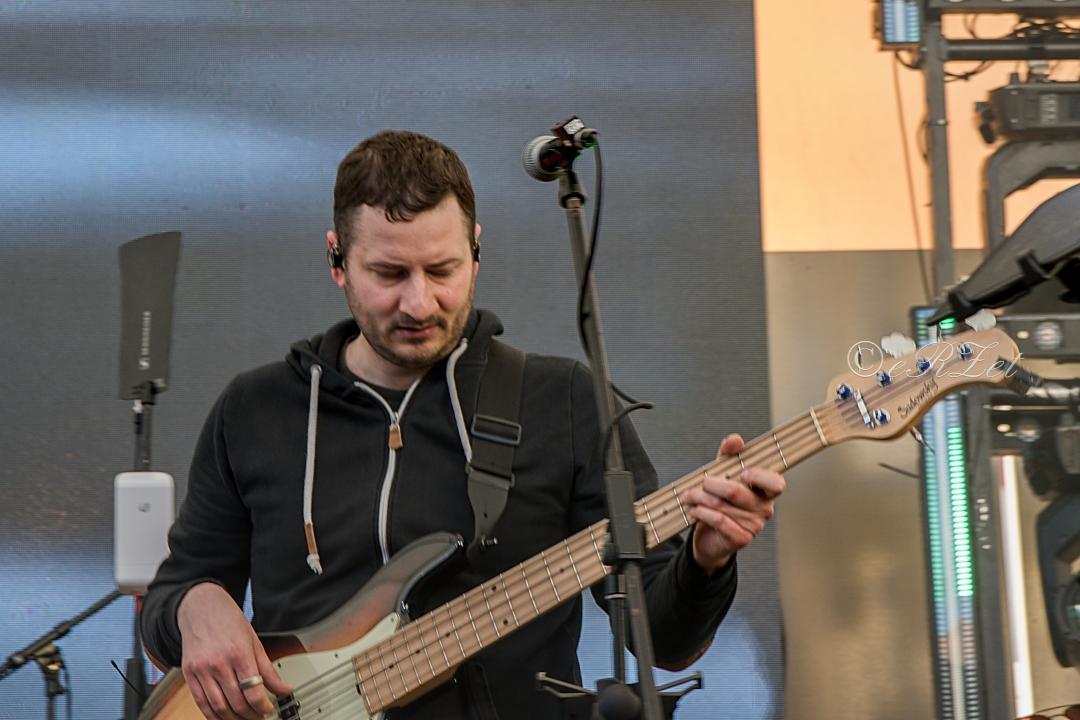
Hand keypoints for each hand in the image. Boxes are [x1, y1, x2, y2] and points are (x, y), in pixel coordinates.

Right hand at [177, 582, 290, 719]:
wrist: (200, 608)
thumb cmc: (228, 621)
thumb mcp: (254, 640)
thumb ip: (268, 668)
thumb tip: (284, 688)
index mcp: (238, 653)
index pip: (253, 691)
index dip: (263, 706)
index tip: (269, 708)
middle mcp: (218, 663)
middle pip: (236, 702)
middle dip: (251, 715)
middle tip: (259, 716)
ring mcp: (201, 670)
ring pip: (218, 707)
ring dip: (233, 719)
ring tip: (244, 718)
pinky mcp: (189, 674)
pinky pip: (200, 703)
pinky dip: (212, 715)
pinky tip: (223, 717)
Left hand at [683, 433, 784, 574]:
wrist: (710, 535)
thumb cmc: (720, 500)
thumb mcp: (723, 473)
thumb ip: (729, 455)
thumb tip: (735, 439)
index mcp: (766, 491)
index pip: (776, 483)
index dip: (759, 476)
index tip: (742, 472)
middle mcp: (765, 508)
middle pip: (736, 491)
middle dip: (711, 484)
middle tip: (701, 482)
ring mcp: (754, 525)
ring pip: (723, 506)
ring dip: (700, 498)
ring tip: (690, 496)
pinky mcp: (742, 538)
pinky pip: (719, 520)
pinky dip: (702, 512)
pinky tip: (694, 510)